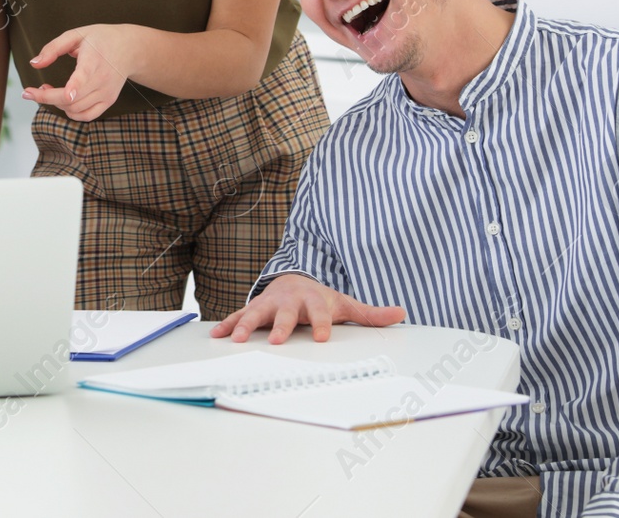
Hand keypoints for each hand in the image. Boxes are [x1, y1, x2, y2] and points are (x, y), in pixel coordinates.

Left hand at [21, 23, 134, 121]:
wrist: (129, 48)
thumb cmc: (100, 39)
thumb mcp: (76, 35)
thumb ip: (53, 48)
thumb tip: (34, 64)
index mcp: (93, 60)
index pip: (84, 76)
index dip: (75, 87)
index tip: (67, 94)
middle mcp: (102, 80)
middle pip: (71, 99)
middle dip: (46, 97)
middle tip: (30, 91)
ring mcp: (106, 93)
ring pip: (75, 110)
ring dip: (56, 104)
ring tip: (47, 90)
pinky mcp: (108, 101)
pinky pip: (86, 116)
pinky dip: (71, 113)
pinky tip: (63, 100)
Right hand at [210, 274, 405, 343]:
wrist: (294, 278)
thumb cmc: (320, 298)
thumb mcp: (345, 304)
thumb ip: (370, 314)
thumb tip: (401, 313)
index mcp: (314, 300)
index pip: (320, 313)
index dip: (322, 324)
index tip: (322, 338)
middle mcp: (290, 300)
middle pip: (286, 314)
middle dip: (282, 326)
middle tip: (279, 341)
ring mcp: (269, 304)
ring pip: (256, 313)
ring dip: (246, 326)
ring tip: (237, 340)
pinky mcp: (254, 308)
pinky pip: (238, 316)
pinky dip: (227, 325)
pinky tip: (217, 336)